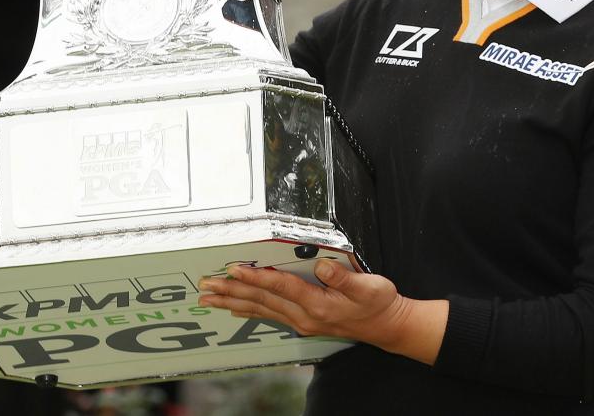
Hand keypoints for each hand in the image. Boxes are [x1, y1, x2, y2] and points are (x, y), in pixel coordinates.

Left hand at [198, 260, 446, 363]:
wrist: (387, 327)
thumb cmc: (379, 303)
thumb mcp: (369, 286)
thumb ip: (343, 277)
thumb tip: (321, 265)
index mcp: (318, 304)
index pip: (280, 287)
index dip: (256, 277)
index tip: (234, 269)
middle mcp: (304, 316)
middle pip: (262, 300)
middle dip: (232, 291)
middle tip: (207, 285)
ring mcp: (301, 322)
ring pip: (260, 310)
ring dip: (233, 302)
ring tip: (210, 298)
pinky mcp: (302, 322)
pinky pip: (268, 315)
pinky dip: (248, 310)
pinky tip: (234, 308)